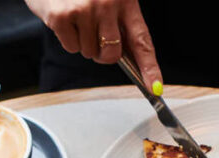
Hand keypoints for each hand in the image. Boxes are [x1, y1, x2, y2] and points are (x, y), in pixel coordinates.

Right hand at [26, 0, 162, 89]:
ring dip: (83, 41)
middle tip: (94, 35)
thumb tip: (130, 58)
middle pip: (112, 54)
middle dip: (103, 53)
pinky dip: (67, 38)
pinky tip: (65, 18)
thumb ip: (120, 22)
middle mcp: (107, 4)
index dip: (150, 67)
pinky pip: (71, 47)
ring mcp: (85, 10)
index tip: (155, 88)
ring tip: (77, 17)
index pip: (142, 40)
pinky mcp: (62, 16)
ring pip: (90, 52)